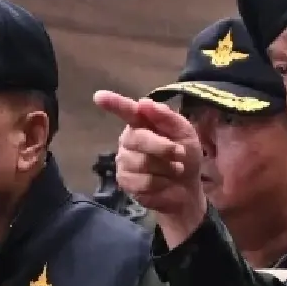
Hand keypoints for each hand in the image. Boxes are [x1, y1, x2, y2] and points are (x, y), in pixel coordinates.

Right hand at [93, 90, 207, 247]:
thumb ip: (167, 117)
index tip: (99, 96)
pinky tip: (164, 182)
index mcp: (141, 123)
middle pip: (138, 139)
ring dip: (166, 168)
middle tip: (180, 154)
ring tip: (174, 170)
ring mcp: (124, 161)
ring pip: (142, 162)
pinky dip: (160, 182)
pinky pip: (142, 181)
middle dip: (163, 147)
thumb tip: (144, 103)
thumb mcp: (185, 133)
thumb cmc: (184, 156)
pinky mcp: (125, 181)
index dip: (113, 103)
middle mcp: (128, 140)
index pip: (126, 111)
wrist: (187, 188)